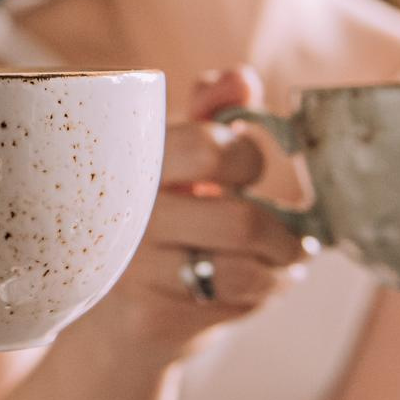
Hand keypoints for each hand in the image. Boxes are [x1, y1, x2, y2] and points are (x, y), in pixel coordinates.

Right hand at [86, 68, 312, 363]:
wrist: (112, 323)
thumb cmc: (152, 227)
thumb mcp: (171, 164)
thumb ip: (206, 114)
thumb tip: (239, 76)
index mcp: (129, 162)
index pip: (209, 147)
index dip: (247, 157)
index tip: (247, 170)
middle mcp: (124, 214)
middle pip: (241, 220)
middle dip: (282, 230)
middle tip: (287, 234)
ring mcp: (134, 271)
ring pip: (246, 267)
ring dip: (277, 268)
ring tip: (275, 263)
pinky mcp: (153, 317)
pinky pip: (238, 302)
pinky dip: (261, 295)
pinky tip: (248, 288)